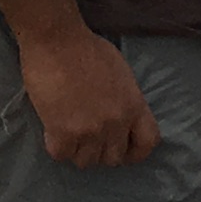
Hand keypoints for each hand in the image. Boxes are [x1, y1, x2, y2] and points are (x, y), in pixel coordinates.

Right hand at [20, 23, 158, 168]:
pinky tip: (52, 129)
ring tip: (68, 132)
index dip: (135, 152)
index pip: (148, 143)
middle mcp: (116, 122)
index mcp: (134, 105)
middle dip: (100, 150)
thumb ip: (123, 98)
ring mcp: (90, 131)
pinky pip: (61, 155)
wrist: (56, 39)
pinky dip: (56, 145)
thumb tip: (117, 113)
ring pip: (86, 162)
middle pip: (113, 158)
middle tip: (87, 136)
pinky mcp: (63, 133)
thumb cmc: (86, 47)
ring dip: (77, 149)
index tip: (123, 149)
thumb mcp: (120, 72)